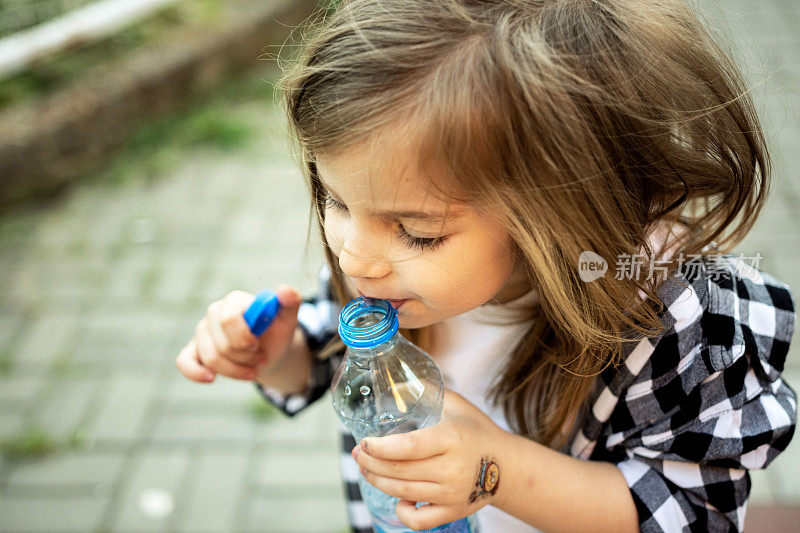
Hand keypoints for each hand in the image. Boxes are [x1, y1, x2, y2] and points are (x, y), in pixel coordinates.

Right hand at [175, 285, 301, 382]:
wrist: (268, 352)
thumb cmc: (276, 333)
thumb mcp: (287, 320)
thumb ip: (290, 303)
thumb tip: (286, 290)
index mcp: (234, 301)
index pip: (229, 319)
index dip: (244, 338)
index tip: (258, 346)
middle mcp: (214, 313)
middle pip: (222, 344)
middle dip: (245, 358)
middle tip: (261, 358)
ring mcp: (202, 332)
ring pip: (211, 358)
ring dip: (236, 370)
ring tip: (252, 368)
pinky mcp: (193, 350)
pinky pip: (184, 362)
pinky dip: (196, 373)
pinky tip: (212, 379)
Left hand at [351, 389, 506, 530]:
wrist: (505, 464)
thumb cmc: (475, 430)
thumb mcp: (455, 404)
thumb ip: (425, 392)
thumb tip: (393, 385)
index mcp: (452, 439)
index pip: (408, 447)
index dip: (380, 447)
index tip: (365, 442)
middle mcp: (452, 469)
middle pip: (399, 471)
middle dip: (370, 463)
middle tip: (358, 453)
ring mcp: (453, 494)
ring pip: (402, 493)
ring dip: (377, 481)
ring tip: (367, 469)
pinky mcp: (454, 512)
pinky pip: (419, 521)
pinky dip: (402, 512)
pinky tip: (397, 498)